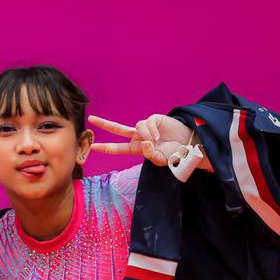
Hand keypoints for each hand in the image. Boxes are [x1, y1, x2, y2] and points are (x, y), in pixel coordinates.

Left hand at [89, 114, 206, 169]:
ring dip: (145, 134)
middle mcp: (139, 137)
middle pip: (118, 129)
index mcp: (136, 148)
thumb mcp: (160, 160)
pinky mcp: (155, 119)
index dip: (106, 147)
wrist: (188, 145)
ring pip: (137, 126)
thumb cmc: (174, 155)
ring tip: (155, 141)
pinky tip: (158, 136)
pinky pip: (147, 123)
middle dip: (104, 124)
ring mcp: (146, 128)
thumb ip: (150, 154)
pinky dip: (151, 130)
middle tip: (90, 119)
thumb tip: (144, 143)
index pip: (118, 148)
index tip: (93, 146)